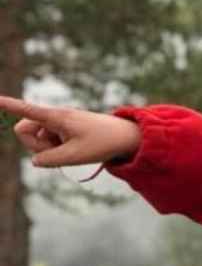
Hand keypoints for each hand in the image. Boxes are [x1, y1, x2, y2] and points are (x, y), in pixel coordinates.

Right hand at [0, 95, 140, 167]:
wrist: (125, 136)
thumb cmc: (102, 143)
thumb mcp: (75, 156)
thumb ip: (50, 160)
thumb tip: (35, 160)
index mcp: (56, 117)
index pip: (26, 110)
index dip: (8, 105)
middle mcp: (54, 117)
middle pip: (24, 131)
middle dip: (35, 145)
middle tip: (59, 153)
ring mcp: (58, 123)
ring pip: (36, 139)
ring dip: (48, 149)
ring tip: (72, 150)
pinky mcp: (63, 130)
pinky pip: (48, 141)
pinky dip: (56, 149)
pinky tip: (73, 150)